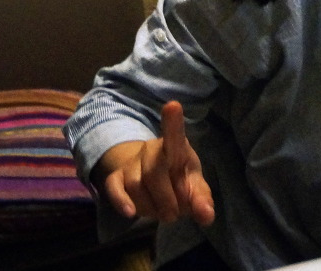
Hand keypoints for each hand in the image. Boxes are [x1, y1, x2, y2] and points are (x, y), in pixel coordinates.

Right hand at [97, 100, 214, 224]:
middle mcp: (150, 150)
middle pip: (154, 172)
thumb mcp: (194, 186)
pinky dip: (122, 202)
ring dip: (151, 207)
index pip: (174, 136)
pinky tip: (130, 213)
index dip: (173, 123)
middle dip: (167, 199)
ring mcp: (131, 163)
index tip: (173, 105)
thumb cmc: (177, 179)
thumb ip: (201, 199)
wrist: (149, 179)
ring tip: (162, 214)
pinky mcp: (115, 179)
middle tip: (175, 214)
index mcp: (175, 148)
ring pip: (136, 185)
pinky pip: (114, 189)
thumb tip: (206, 216)